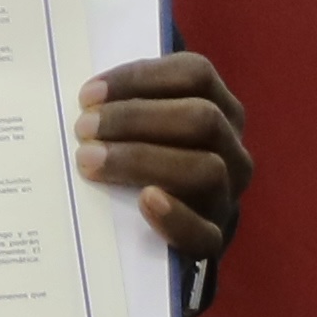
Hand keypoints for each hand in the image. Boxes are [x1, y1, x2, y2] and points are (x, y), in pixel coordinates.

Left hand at [73, 48, 249, 255]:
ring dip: (143, 160)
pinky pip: (204, 233)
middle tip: (83, 128)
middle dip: (135, 118)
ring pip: (207, 169)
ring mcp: (227, 197)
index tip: (89, 94)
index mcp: (221, 110)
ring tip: (91, 161)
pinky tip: (145, 201)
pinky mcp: (214, 241)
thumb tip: (86, 96)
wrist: (160, 241)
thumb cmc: (142, 166)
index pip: (196, 75)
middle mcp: (233, 150)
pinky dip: (175, 216)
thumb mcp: (144, 128)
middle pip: (202, 119)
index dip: (141, 78)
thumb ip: (128, 106)